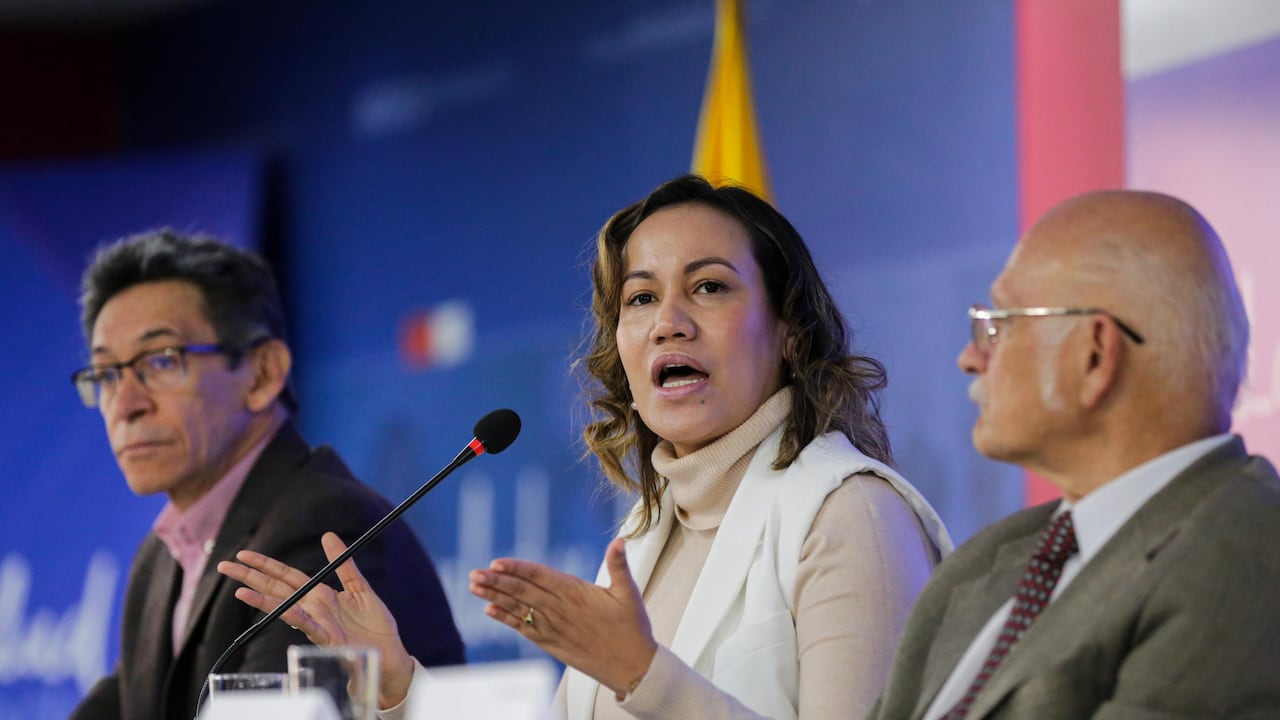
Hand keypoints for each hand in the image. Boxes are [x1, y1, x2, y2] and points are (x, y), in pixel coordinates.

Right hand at [216, 532, 415, 709]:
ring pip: (284, 607)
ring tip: (239, 589)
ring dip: (262, 598)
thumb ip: (343, 562)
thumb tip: (328, 535)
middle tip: (225, 566)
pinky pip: (307, 624)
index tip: (244, 554)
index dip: (265, 564)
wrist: (390, 652)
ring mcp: (317, 623)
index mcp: (319, 595)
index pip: (286, 575)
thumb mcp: (359, 586)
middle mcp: (313, 608)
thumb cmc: (374, 624)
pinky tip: (280, 608)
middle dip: (251, 577)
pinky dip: (294, 615)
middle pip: (276, 588)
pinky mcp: (327, 637)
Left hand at [469, 536, 656, 696]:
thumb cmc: (632, 629)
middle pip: (522, 591)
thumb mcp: (629, 593)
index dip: (516, 568)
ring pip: (518, 608)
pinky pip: (524, 629)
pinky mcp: (552, 643)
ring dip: (494, 597)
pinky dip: (505, 619)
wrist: (632, 668)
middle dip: (496, 581)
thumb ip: (619, 565)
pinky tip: (489, 611)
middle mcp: (561, 609)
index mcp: (576, 592)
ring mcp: (554, 627)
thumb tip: (619, 541)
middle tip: (474, 573)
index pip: (539, 576)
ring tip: (474, 587)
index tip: (496, 563)